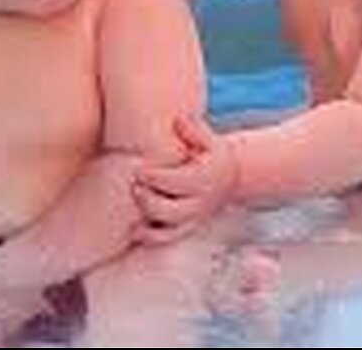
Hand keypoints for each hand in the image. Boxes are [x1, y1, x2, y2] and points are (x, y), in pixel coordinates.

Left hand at [134, 114, 236, 243]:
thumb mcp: (210, 139)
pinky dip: (150, 238)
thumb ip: (194, 130)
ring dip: (147, 222)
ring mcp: (194, 219)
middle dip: (148, 200)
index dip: (155, 177)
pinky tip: (133, 231)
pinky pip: (168, 239)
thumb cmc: (212, 155)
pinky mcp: (187, 228)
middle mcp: (200, 203)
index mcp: (204, 179)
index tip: (138, 169)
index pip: (177, 182)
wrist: (230, 178)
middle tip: (134, 187)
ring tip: (130, 210)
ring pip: (168, 229)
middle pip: (170, 210)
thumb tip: (178, 121)